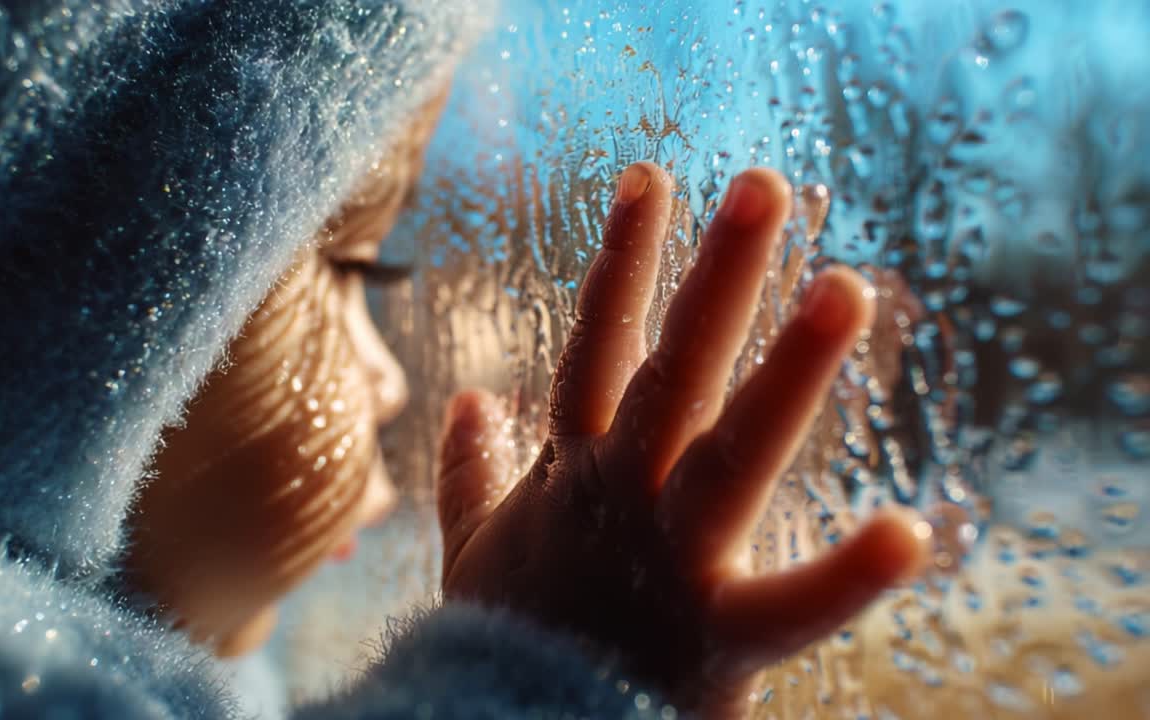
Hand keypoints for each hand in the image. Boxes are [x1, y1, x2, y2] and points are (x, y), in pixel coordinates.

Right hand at [436, 163, 930, 715]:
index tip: (648, 177)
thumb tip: (460, 401)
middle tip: (760, 185)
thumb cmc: (505, 641)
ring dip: (789, 367)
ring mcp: (674, 557)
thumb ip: (470, 473)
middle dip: (714, 275)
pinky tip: (909, 531)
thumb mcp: (477, 548)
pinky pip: (791, 606)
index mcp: (577, 473)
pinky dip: (848, 576)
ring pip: (734, 447)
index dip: (623, 259)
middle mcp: (627, 495)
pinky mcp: (719, 635)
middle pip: (675, 369)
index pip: (598, 343)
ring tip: (843, 285)